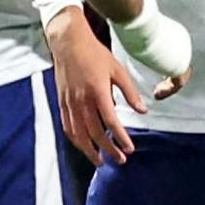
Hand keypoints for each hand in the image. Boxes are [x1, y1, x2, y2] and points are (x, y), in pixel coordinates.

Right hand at [50, 10, 149, 165]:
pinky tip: (83, 146)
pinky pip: (67, 127)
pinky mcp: (62, 102)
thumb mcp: (118, 70)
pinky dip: (75, 140)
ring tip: (100, 161)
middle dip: (108, 149)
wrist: (68, 43)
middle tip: (120, 160)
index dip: (120, 137)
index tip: (130, 149)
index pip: (111, 121)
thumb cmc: (96, 54)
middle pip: (95, 133)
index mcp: (98, 91)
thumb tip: (143, 111)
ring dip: (90, 151)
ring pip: (79, 134)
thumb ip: (130, 92)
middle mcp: (82, 100)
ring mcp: (70, 103)